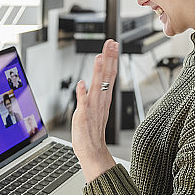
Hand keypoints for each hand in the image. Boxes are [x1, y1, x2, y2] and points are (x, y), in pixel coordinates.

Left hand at [72, 39, 117, 180]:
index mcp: (103, 98)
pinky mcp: (83, 116)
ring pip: (97, 86)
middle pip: (106, 76)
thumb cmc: (91, 132)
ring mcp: (92, 108)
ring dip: (98, 71)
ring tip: (100, 56)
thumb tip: (84, 83)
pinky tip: (82, 83)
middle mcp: (100, 101)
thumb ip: (88, 95)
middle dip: (109, 58)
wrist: (92, 151)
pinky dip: (82, 94)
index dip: (111, 59)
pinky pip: (83, 103)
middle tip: (111, 43)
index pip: (109, 74)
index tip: (112, 46)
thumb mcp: (91, 109)